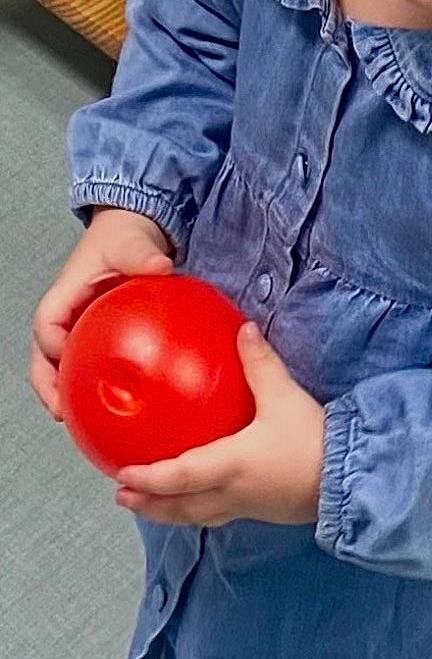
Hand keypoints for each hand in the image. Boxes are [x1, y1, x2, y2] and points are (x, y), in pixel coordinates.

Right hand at [31, 208, 173, 419]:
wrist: (131, 235)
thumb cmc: (121, 238)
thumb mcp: (130, 243)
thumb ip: (141, 256)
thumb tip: (160, 267)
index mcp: (64, 296)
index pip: (47, 325)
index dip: (51, 346)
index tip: (67, 362)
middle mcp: (66, 318)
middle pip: (43, 358)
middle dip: (48, 387)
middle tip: (62, 412)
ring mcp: (78, 331)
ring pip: (61, 368)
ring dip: (66, 394)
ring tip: (80, 422)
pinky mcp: (96, 340)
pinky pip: (89, 366)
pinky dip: (94, 387)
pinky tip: (117, 409)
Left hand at [114, 323, 325, 527]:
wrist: (352, 479)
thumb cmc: (314, 442)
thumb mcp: (285, 396)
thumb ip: (260, 364)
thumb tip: (244, 330)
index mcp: (228, 465)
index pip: (176, 476)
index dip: (146, 478)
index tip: (121, 475)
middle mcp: (231, 492)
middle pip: (180, 507)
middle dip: (149, 503)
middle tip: (123, 497)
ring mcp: (248, 506)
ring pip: (199, 516)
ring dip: (171, 513)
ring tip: (152, 507)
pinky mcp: (265, 511)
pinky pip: (221, 515)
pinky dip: (199, 511)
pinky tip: (203, 501)